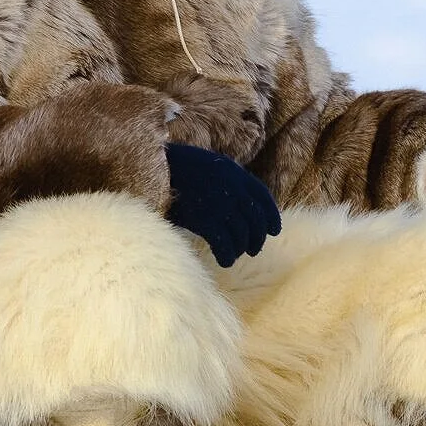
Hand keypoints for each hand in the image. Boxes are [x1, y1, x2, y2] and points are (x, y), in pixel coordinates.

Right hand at [163, 143, 280, 266]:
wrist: (152, 169)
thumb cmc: (175, 168)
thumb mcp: (207, 165)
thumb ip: (225, 180)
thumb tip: (237, 203)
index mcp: (233, 172)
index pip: (262, 197)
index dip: (271, 217)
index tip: (273, 231)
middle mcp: (231, 188)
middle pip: (254, 220)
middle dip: (256, 238)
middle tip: (253, 249)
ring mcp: (219, 204)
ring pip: (241, 234)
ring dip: (240, 248)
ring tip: (234, 255)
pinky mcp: (204, 220)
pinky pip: (224, 244)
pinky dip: (227, 255)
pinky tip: (225, 260)